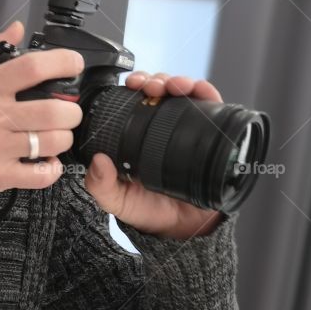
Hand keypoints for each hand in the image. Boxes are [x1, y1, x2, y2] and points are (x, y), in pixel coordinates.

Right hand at [0, 20, 84, 195]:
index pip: (33, 67)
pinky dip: (51, 170)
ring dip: (63, 138)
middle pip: (53, 111)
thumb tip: (18, 29)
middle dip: (71, 112)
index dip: (62, 63)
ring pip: (52, 142)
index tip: (73, 65)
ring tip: (57, 136)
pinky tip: (46, 162)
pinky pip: (40, 176)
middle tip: (68, 113)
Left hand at [84, 71, 225, 238]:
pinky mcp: (212, 134)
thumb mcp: (116, 200)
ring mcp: (188, 129)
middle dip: (156, 80)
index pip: (136, 101)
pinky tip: (199, 91)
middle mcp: (163, 128)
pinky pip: (213, 106)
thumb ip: (101, 185)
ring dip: (179, 81)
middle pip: (161, 90)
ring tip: (174, 87)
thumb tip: (97, 161)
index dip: (134, 87)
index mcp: (138, 136)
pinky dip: (206, 92)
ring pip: (185, 93)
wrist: (182, 229)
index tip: (132, 85)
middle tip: (151, 86)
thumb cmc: (148, 211)